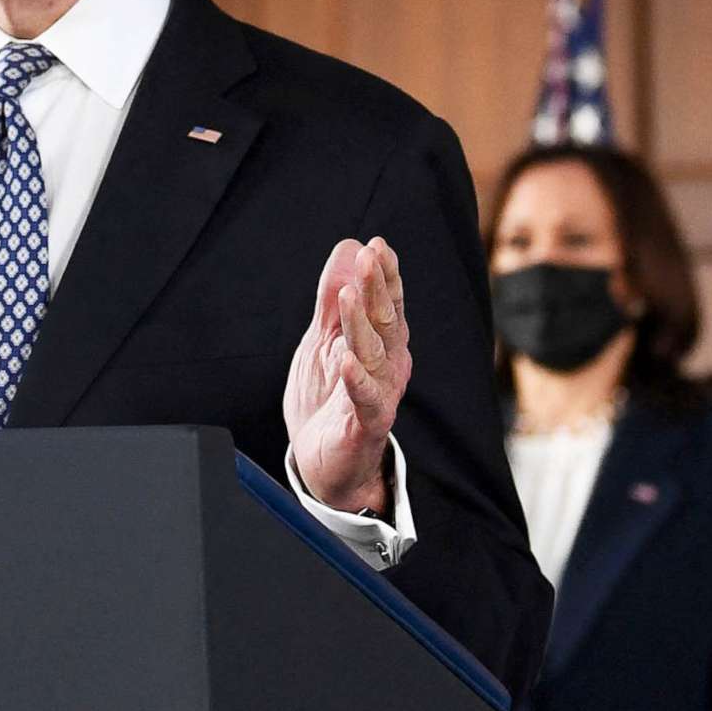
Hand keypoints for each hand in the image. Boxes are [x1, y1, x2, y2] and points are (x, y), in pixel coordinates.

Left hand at [283, 236, 409, 514]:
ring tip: (348, 294)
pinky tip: (346, 360)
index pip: (387, 302)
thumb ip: (334, 300)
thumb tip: (348, 246)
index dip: (384, 275)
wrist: (323, 464)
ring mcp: (381, 394)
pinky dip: (357, 379)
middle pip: (386, 321)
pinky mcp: (368, 424)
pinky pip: (366, 399)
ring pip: (375, 354)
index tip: (376, 245)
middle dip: (378, 288)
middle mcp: (389, 365)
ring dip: (362, 323)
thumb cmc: (326, 400)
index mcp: (381, 343)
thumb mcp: (323, 341)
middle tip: (370, 257)